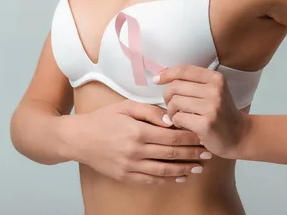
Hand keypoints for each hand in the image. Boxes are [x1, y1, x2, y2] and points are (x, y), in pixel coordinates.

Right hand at [56, 100, 211, 184]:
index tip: (202, 136)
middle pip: (171, 154)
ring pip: (165, 170)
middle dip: (192, 154)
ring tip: (200, 168)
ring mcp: (130, 166)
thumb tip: (171, 120)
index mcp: (137, 131)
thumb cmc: (103, 119)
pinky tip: (180, 177)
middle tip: (208, 154)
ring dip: (185, 170)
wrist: (78, 139)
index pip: (171, 136)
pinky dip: (168, 180)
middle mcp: (135, 151)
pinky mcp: (126, 177)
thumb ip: (150, 112)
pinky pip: (152, 181)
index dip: (190, 137)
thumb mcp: (126, 107)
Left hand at [154, 65, 249, 159]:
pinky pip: (178, 118)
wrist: (240, 136)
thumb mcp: (212, 91)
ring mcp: (211, 107)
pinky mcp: (206, 124)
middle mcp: (215, 90)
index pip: (183, 70)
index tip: (157, 80)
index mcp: (216, 78)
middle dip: (167, 97)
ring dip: (171, 111)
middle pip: (175, 86)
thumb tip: (162, 75)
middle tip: (171, 106)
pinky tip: (183, 125)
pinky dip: (176, 122)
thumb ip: (193, 83)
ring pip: (174, 102)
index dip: (166, 73)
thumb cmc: (221, 113)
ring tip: (177, 117)